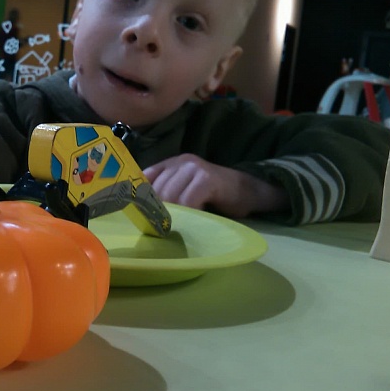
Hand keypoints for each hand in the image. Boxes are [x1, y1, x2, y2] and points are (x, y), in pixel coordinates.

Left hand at [143, 154, 288, 218]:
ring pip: (171, 196)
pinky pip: (188, 200)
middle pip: (157, 189)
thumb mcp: (185, 191)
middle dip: (156, 210)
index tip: (140, 215)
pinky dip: (188, 213)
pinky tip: (193, 220)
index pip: (145, 178)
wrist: (249, 190)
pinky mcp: (207, 178)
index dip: (140, 197)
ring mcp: (194, 168)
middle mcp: (180, 162)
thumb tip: (142, 211)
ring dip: (171, 214)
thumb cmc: (215, 196)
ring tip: (174, 227)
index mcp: (171, 163)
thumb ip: (167, 194)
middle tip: (159, 228)